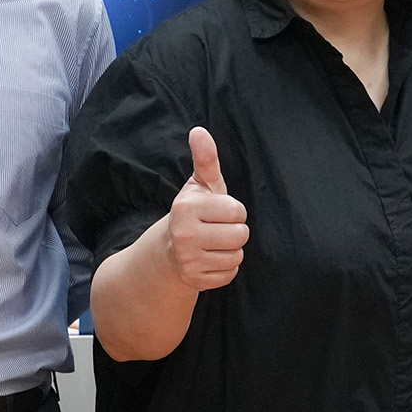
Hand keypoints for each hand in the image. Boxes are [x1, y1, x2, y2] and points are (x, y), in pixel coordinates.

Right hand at [156, 127, 246, 292]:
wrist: (171, 249)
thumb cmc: (194, 211)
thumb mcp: (201, 184)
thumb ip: (205, 158)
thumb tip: (199, 131)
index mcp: (186, 207)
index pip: (237, 211)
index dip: (234, 211)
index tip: (220, 211)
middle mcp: (184, 234)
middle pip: (240, 235)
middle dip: (235, 231)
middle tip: (218, 229)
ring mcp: (188, 260)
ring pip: (237, 256)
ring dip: (231, 250)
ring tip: (214, 243)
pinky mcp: (195, 280)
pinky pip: (230, 275)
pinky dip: (225, 268)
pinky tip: (211, 259)